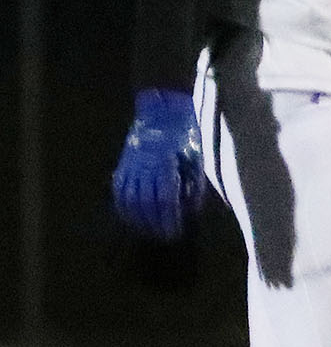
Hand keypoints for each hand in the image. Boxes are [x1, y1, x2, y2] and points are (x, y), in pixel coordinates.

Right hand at [112, 87, 205, 241]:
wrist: (161, 109)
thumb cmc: (185, 133)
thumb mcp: (196, 156)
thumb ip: (193, 182)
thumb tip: (191, 209)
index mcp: (165, 164)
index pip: (165, 200)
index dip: (169, 219)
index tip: (175, 232)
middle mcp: (144, 167)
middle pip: (146, 204)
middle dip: (155, 224)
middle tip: (164, 237)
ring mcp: (131, 165)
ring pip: (129, 199)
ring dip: (138, 219)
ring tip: (148, 231)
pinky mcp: (123, 164)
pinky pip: (119, 190)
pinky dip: (123, 206)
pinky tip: (129, 217)